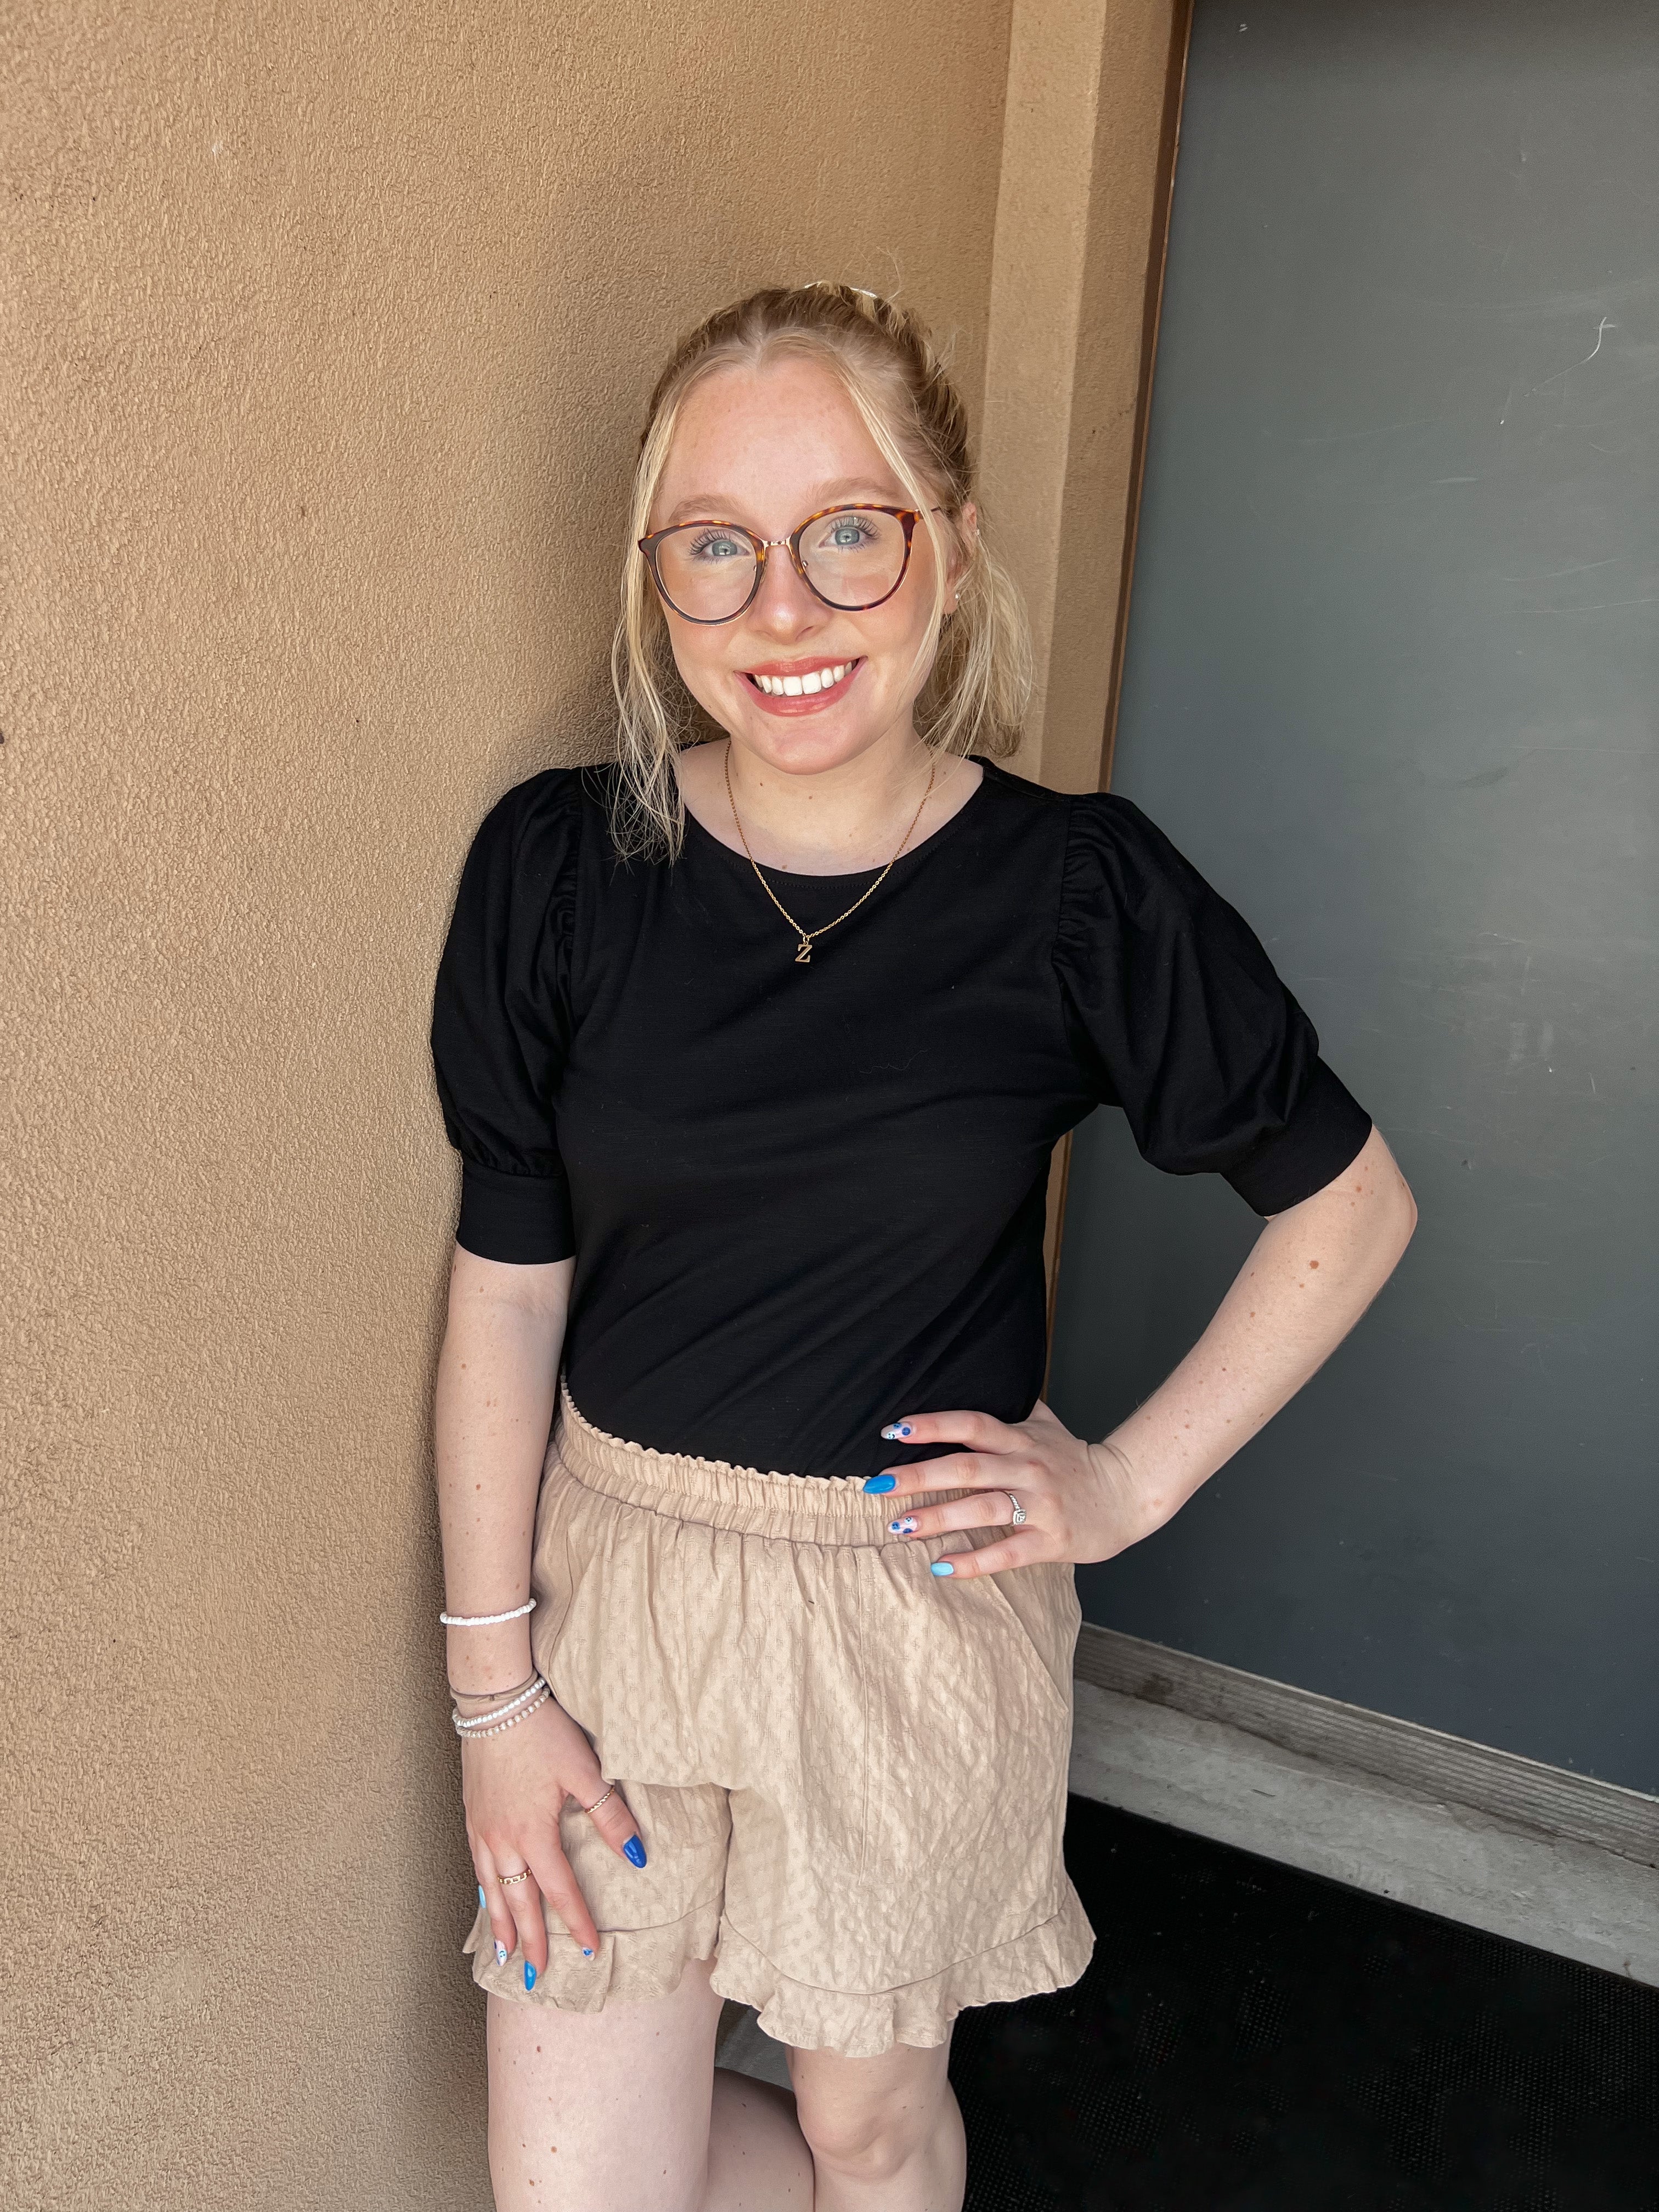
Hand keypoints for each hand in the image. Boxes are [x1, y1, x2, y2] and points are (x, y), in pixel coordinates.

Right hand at [464, 1692, 644, 1981]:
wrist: (495, 1700)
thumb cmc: (542, 1731)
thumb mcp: (584, 1769)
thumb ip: (610, 1815)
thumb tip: (639, 1857)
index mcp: (533, 1833)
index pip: (560, 1890)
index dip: (576, 1923)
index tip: (591, 1952)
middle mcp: (503, 1840)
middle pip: (518, 1902)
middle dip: (530, 1942)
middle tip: (535, 1978)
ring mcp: (482, 1829)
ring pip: (492, 1890)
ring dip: (500, 1925)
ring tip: (504, 1956)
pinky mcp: (472, 1814)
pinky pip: (477, 1867)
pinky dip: (483, 1892)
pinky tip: (486, 1900)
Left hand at [875, 1402, 1165, 1577]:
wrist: (1126, 1494)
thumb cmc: (1074, 1460)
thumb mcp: (1045, 1424)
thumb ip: (1009, 1406)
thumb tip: (971, 1377)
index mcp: (1021, 1438)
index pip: (972, 1424)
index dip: (933, 1425)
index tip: (893, 1429)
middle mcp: (1028, 1468)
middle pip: (968, 1468)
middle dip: (919, 1476)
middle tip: (877, 1485)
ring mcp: (1040, 1505)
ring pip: (983, 1509)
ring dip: (939, 1519)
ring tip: (900, 1527)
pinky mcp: (1051, 1541)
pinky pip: (1008, 1552)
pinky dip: (974, 1561)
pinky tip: (942, 1566)